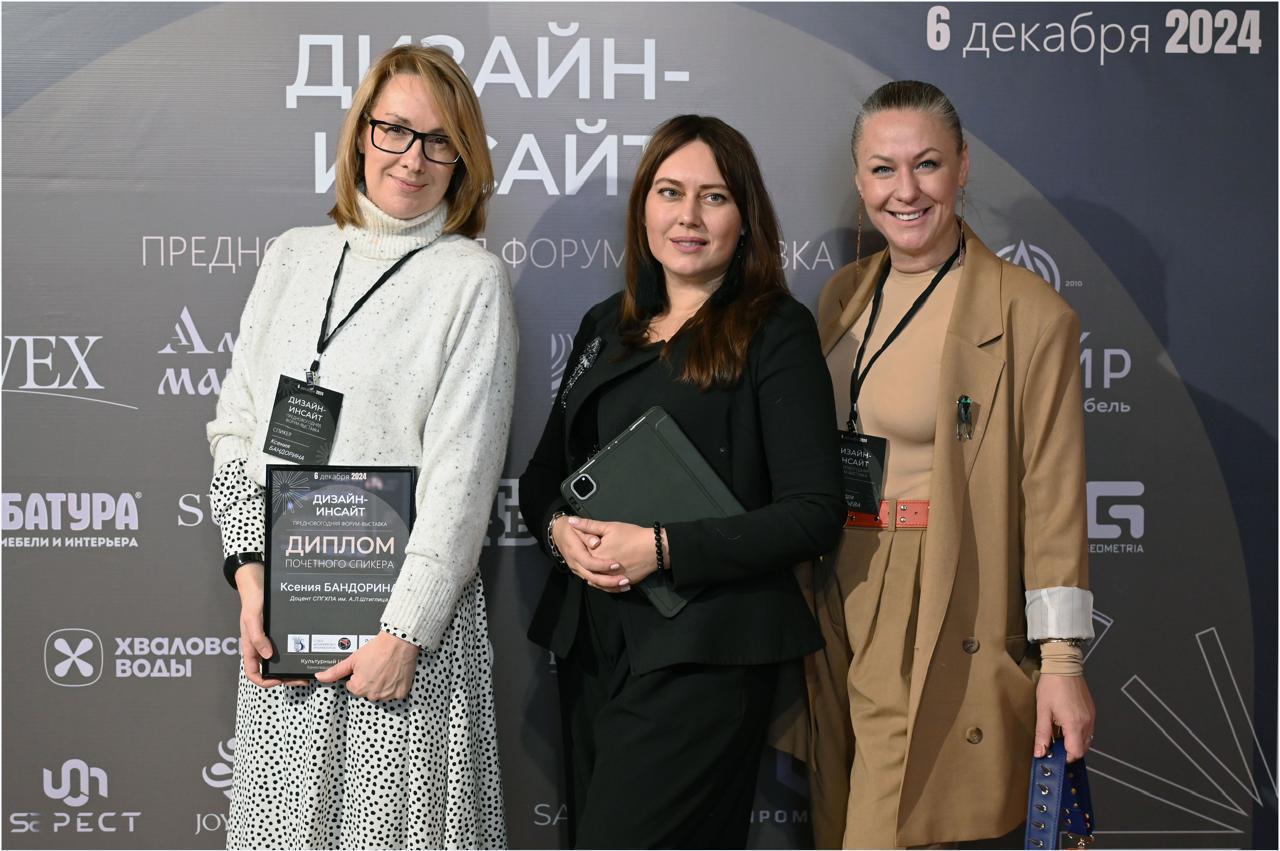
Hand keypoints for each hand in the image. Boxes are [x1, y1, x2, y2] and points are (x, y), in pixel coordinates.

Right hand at [234, 562, 306, 687]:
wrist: (259, 583)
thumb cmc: (253, 601)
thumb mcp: (252, 619)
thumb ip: (257, 637)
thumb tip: (267, 656)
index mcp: (251, 647)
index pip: (253, 673)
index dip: (265, 681)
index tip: (279, 681)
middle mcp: (261, 646)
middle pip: (271, 669)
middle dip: (286, 676)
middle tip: (302, 677)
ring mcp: (271, 640)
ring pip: (281, 659)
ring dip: (292, 665)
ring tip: (306, 665)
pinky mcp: (280, 632)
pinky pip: (288, 645)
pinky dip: (297, 650)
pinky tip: (308, 650)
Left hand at [314, 631, 419, 700]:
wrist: (398, 642)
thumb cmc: (376, 649)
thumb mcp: (352, 659)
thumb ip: (335, 671)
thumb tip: (319, 677)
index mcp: (358, 688)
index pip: (353, 686)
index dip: (358, 675)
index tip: (366, 666)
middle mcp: (372, 695)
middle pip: (367, 691)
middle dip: (370, 680)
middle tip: (376, 666)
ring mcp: (388, 695)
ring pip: (381, 692)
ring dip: (383, 684)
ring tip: (386, 668)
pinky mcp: (401, 692)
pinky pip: (395, 693)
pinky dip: (395, 685)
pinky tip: (394, 673)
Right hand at [552, 515, 629, 592]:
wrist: (560, 535)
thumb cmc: (571, 530)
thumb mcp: (578, 528)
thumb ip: (588, 534)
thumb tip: (596, 543)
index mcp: (575, 553)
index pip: (589, 563)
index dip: (603, 565)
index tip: (617, 564)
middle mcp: (575, 565)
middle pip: (592, 577)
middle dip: (609, 581)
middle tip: (625, 580)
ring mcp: (578, 571)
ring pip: (594, 583)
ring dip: (610, 586)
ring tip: (626, 586)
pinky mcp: (582, 573)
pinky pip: (594, 583)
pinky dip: (606, 586)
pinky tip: (619, 587)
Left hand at [566, 517, 665, 586]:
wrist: (654, 548)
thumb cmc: (633, 535)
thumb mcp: (610, 527)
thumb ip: (588, 525)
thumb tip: (571, 521)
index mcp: (595, 555)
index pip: (581, 554)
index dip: (581, 548)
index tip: (587, 543)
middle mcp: (602, 570)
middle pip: (588, 570)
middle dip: (587, 564)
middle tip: (592, 555)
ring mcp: (613, 578)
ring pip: (598, 581)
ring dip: (595, 576)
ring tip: (597, 569)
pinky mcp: (624, 582)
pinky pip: (611, 588)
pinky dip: (607, 585)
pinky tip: (608, 579)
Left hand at [1035, 674, 1095, 761]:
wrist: (1064, 666)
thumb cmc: (1052, 685)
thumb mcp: (1043, 710)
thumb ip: (1042, 734)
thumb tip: (1040, 752)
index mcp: (1074, 724)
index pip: (1075, 752)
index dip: (1065, 758)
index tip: (1054, 755)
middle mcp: (1087, 723)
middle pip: (1083, 748)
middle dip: (1069, 751)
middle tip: (1054, 745)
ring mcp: (1091, 717)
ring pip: (1087, 740)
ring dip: (1074, 742)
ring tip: (1059, 733)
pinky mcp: (1092, 712)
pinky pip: (1088, 730)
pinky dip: (1078, 733)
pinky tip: (1066, 725)